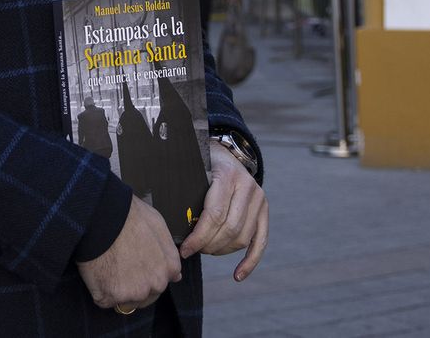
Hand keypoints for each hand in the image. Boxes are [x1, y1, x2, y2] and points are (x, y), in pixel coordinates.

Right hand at [77, 195, 181, 312]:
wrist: (104, 216)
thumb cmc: (130, 216)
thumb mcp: (159, 226)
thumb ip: (168, 253)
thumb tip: (176, 275)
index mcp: (169, 267)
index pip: (161, 282)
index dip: (146, 274)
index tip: (135, 266)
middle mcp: (156, 284)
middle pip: (145, 295)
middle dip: (133, 285)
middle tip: (119, 265)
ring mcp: (134, 293)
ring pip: (125, 301)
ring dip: (117, 290)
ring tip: (107, 266)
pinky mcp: (112, 297)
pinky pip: (104, 300)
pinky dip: (99, 290)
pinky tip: (97, 271)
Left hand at [179, 143, 268, 280]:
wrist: (226, 154)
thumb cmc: (202, 166)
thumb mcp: (192, 169)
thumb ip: (182, 188)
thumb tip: (165, 222)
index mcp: (227, 175)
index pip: (214, 215)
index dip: (198, 237)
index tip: (183, 249)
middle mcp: (247, 186)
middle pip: (229, 229)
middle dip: (208, 246)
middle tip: (192, 250)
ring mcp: (259, 199)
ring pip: (242, 238)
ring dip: (221, 251)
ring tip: (205, 250)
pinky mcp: (264, 210)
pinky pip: (261, 241)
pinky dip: (250, 261)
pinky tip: (238, 275)